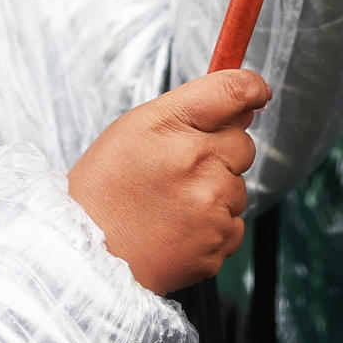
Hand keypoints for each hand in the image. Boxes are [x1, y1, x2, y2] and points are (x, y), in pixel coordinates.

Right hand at [68, 70, 267, 294]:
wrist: (86, 254)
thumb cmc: (106, 189)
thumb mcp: (134, 129)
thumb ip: (190, 111)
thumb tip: (243, 108)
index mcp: (172, 126)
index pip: (231, 90)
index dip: (251, 88)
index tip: (256, 93)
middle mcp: (197, 162)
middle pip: (243, 144)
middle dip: (222, 154)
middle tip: (181, 172)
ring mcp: (211, 205)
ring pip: (239, 189)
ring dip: (216, 194)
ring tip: (171, 206)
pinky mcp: (217, 242)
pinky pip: (234, 225)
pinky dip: (214, 228)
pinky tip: (179, 229)